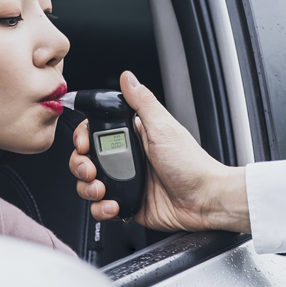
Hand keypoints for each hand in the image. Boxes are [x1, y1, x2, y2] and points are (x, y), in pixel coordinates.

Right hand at [69, 71, 250, 232]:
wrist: (205, 200)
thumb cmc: (191, 164)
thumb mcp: (164, 127)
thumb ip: (143, 103)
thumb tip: (128, 78)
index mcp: (135, 136)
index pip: (96, 132)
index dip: (83, 138)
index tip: (83, 144)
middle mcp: (128, 159)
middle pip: (86, 159)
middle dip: (81, 165)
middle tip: (91, 170)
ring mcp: (127, 182)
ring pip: (89, 184)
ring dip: (88, 189)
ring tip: (102, 190)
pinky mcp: (128, 204)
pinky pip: (101, 208)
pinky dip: (101, 209)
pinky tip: (114, 206)